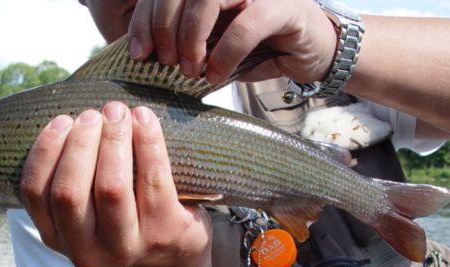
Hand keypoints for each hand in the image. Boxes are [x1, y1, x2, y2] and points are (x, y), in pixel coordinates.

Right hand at [20, 101, 211, 266]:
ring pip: (111, 187)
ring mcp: (126, 246)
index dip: (46, 150)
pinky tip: (144, 118)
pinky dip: (148, 141)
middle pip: (69, 192)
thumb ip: (67, 178)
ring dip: (112, 140)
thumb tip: (65, 120)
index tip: (61, 120)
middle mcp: (86, 251)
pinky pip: (152, 179)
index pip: (36, 193)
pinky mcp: (163, 233)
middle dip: (79, 144)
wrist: (174, 247)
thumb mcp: (84, 209)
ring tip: (116, 112)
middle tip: (93, 115)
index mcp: (57, 239)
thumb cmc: (122, 213)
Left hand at [127, 0, 337, 83]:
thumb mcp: (213, 46)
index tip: (138, 51)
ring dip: (191, 35)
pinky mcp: (284, 6)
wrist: (311, 52)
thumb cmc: (257, 48)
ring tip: (188, 69)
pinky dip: (224, 53)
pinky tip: (215, 76)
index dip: (145, 17)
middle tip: (164, 61)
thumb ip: (184, 44)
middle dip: (164, 25)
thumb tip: (145, 58)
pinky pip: (245, 25)